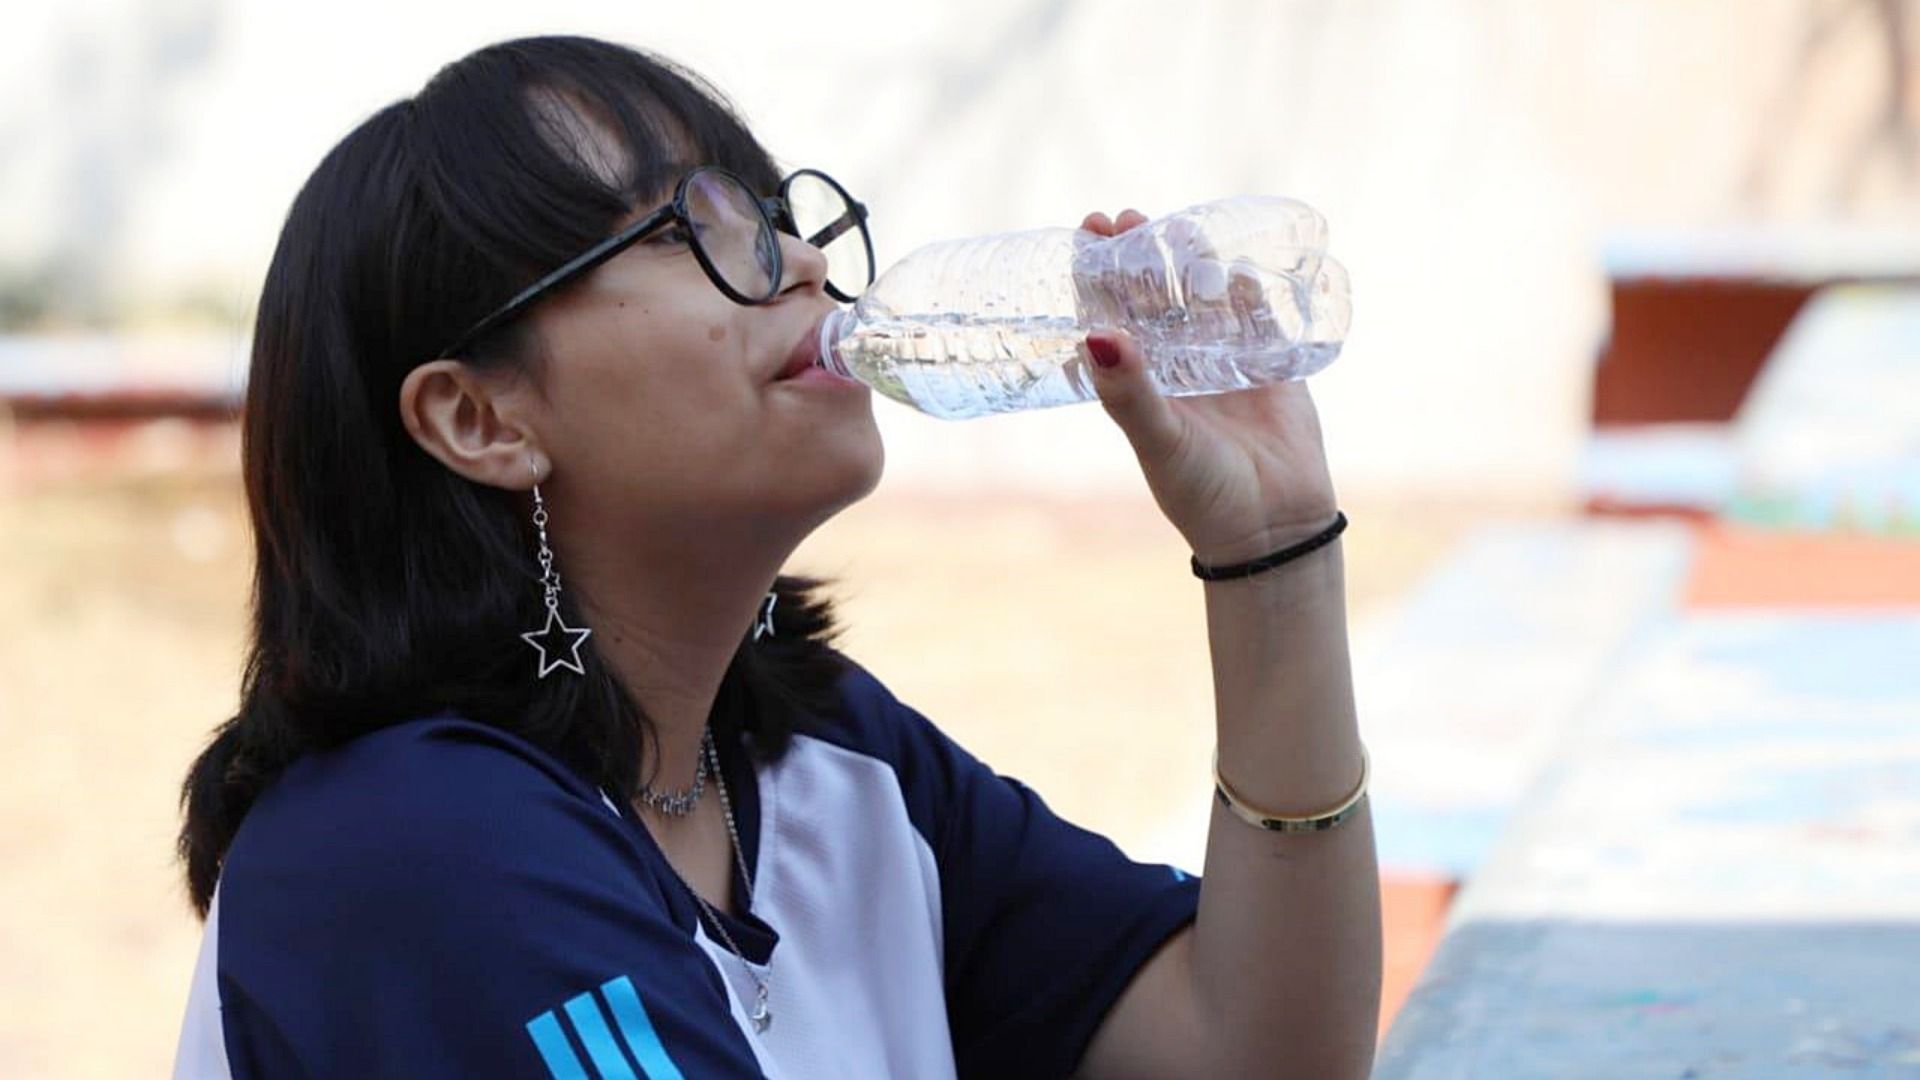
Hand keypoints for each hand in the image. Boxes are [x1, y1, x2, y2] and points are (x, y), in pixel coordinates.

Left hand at [1078, 209, 1338, 566]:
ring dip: (1187, 263)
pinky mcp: (1270, 368)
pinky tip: (1235, 259)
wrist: (1273, 530)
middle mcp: (1175, 370)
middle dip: (1137, 256)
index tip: (1087, 233)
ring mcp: (1223, 365)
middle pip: (1151, 298)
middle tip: (1124, 217)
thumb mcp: (1157, 440)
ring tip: (1173, 226)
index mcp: (1138, 385)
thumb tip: (1093, 334)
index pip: (1109, 317)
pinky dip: (1248, 288)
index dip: (1096, 276)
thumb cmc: (1204, 494)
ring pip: (1201, 299)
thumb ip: (1128, 393)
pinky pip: (1259, 318)